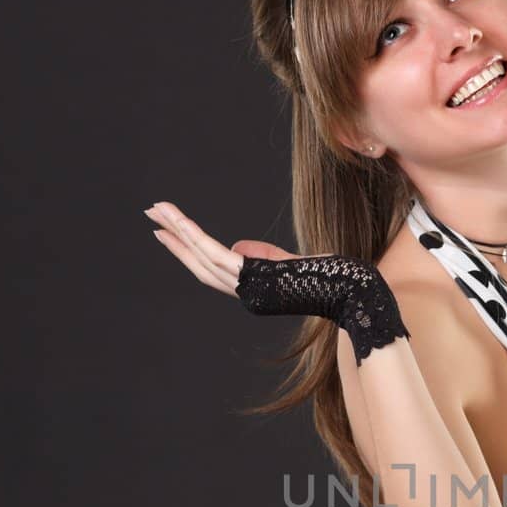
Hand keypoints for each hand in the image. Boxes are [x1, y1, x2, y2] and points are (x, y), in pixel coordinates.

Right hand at [144, 200, 410, 364]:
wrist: (354, 293)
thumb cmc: (334, 279)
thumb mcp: (296, 263)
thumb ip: (267, 256)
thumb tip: (240, 247)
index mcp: (256, 290)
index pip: (215, 270)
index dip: (190, 253)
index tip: (171, 234)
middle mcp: (248, 294)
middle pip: (201, 265)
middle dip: (175, 240)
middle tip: (152, 217)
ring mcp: (250, 289)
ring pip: (203, 258)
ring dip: (178, 234)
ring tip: (156, 212)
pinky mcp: (255, 279)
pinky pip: (216, 256)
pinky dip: (194, 239)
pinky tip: (179, 224)